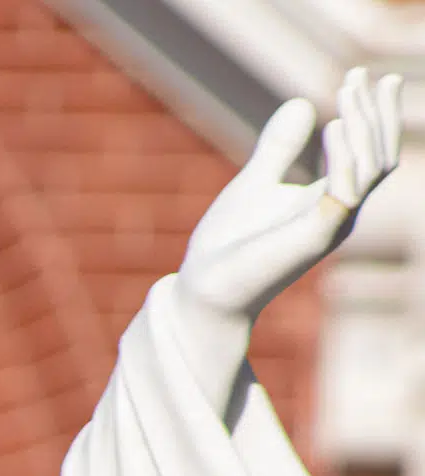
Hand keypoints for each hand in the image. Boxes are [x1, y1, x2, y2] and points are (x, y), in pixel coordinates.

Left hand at [177, 68, 401, 321]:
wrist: (206, 290)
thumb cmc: (230, 244)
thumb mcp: (255, 182)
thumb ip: (280, 148)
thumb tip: (302, 101)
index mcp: (331, 200)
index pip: (369, 152)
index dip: (371, 113)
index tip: (360, 74)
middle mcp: (340, 212)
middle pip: (379, 155)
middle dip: (376, 113)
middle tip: (362, 74)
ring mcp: (330, 225)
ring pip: (369, 169)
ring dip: (363, 127)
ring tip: (347, 92)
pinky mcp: (313, 237)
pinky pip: (343, 193)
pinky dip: (345, 158)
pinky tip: (334, 125)